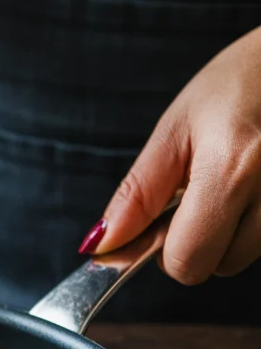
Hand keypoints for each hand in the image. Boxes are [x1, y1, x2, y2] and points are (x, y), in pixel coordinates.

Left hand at [82, 25, 260, 281]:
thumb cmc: (243, 81)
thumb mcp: (177, 128)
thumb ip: (139, 194)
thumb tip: (103, 245)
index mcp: (232, 171)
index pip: (188, 261)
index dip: (164, 251)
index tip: (162, 223)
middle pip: (219, 266)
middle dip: (199, 241)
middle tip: (202, 190)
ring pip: (247, 256)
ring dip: (230, 231)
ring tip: (235, 178)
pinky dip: (256, 222)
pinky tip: (256, 180)